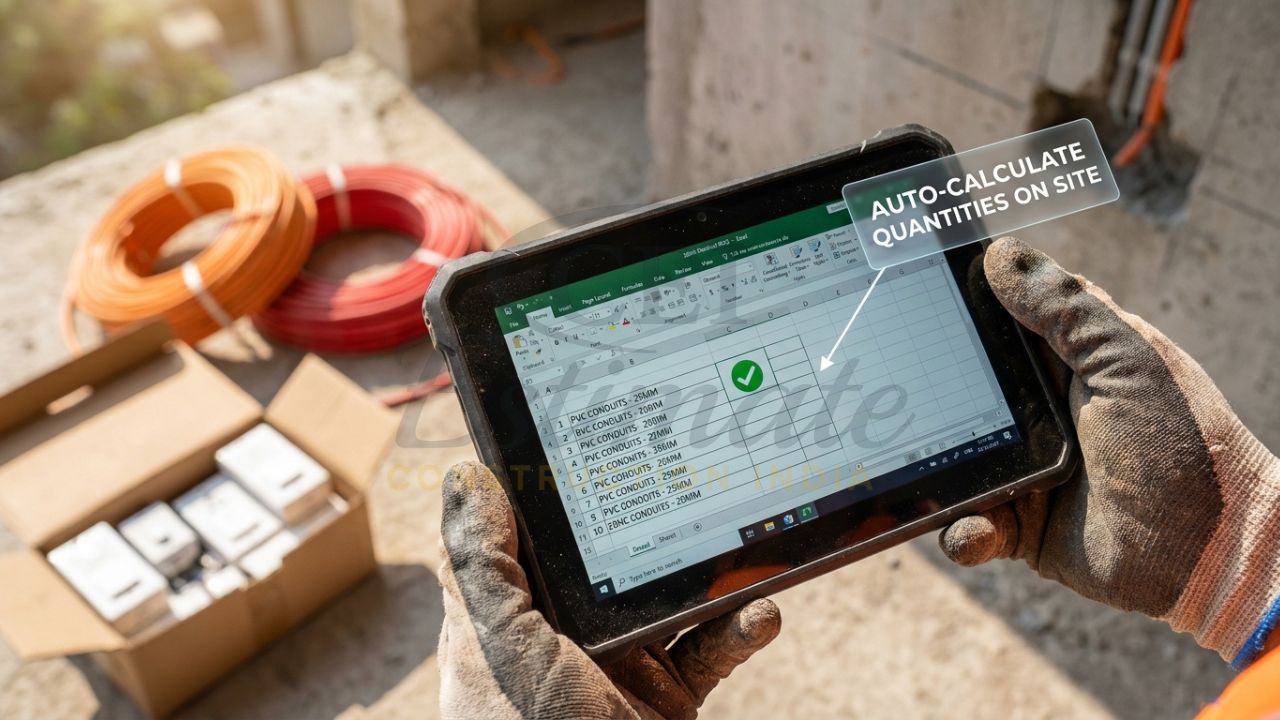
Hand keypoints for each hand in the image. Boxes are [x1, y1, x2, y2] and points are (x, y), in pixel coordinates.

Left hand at [437, 462, 780, 718]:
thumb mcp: (503, 651)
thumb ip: (485, 568)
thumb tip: (465, 476)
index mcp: (503, 620)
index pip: (514, 531)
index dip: (540, 481)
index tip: (580, 423)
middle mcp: (558, 637)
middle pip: (603, 553)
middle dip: (645, 516)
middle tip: (685, 465)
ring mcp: (615, 667)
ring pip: (666, 596)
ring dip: (708, 573)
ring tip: (741, 543)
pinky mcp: (664, 695)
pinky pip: (708, 650)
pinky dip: (738, 631)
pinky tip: (762, 614)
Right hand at [939, 237, 1279, 665]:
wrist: (1210, 552)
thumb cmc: (1183, 444)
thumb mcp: (1127, 361)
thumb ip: (1066, 308)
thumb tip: (1000, 255)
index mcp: (1067, 363)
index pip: (1003, 322)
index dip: (962, 308)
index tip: (912, 292)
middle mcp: (1039, 413)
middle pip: (963, 391)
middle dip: (929, 392)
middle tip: (893, 383)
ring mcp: (1024, 471)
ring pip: (954, 459)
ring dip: (935, 468)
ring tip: (922, 468)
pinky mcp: (1019, 529)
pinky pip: (970, 527)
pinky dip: (963, 530)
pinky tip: (973, 528)